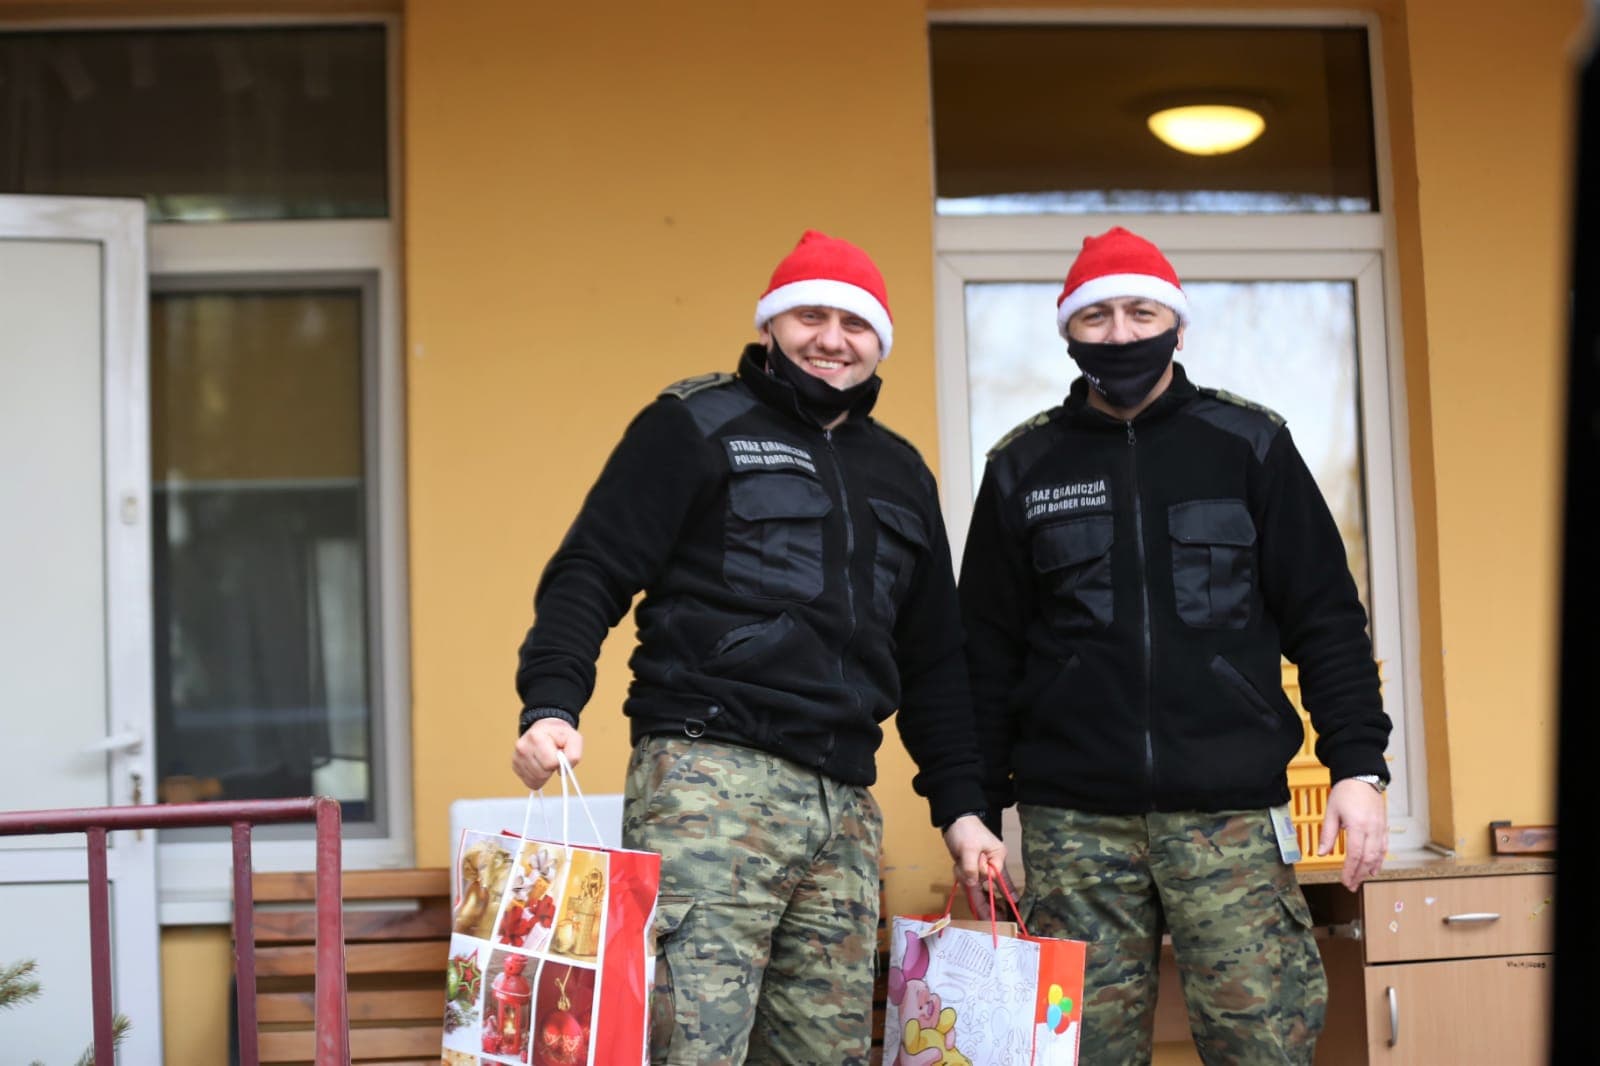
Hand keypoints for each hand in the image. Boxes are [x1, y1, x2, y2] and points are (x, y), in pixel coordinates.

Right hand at [511, 717, 583, 789]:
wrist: (545, 729)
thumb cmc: (559, 735)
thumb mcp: (574, 739)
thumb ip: (574, 755)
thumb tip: (561, 771)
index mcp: (536, 737)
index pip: (550, 763)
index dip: (559, 761)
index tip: (559, 754)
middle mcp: (522, 747)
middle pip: (542, 774)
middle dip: (551, 769)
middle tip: (552, 757)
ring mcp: (516, 757)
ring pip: (535, 780)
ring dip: (545, 775)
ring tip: (546, 760)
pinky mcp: (515, 766)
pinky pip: (530, 782)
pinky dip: (538, 778)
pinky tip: (540, 766)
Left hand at [941, 815, 1008, 910]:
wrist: (953, 820)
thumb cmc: (965, 830)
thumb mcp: (969, 848)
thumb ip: (971, 867)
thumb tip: (973, 883)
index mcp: (998, 857)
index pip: (999, 878)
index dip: (999, 891)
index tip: (1003, 905)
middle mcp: (992, 864)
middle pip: (990, 886)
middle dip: (985, 901)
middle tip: (991, 919)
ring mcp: (981, 867)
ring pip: (975, 883)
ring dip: (965, 876)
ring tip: (959, 863)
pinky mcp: (970, 868)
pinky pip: (967, 879)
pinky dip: (961, 874)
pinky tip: (957, 863)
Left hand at [1321, 776, 1388, 890]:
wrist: (1362, 777)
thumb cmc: (1345, 792)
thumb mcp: (1331, 812)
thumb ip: (1327, 834)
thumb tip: (1321, 852)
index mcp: (1357, 825)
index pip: (1354, 855)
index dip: (1350, 871)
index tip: (1344, 881)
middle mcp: (1372, 829)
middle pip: (1368, 859)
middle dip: (1359, 874)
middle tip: (1351, 885)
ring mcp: (1380, 828)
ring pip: (1378, 855)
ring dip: (1370, 870)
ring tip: (1361, 880)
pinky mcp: (1384, 827)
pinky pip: (1384, 847)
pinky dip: (1380, 860)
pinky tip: (1374, 868)